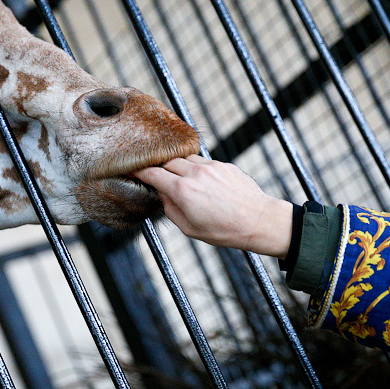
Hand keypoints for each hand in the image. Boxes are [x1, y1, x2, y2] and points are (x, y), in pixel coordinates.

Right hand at [134, 155, 292, 257]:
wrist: (258, 220)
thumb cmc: (224, 230)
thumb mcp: (190, 229)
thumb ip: (170, 209)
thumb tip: (162, 194)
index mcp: (183, 191)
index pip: (152, 173)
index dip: (138, 171)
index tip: (131, 170)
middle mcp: (195, 174)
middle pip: (166, 162)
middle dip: (159, 168)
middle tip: (155, 176)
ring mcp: (211, 166)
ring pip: (184, 158)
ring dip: (177, 166)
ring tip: (180, 180)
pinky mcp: (223, 164)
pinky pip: (202, 161)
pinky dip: (195, 167)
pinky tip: (200, 181)